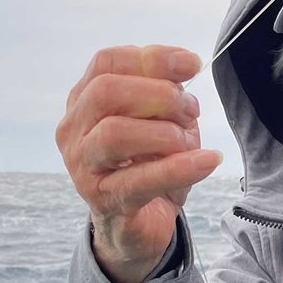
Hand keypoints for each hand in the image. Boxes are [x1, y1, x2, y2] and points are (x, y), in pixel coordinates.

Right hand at [57, 45, 220, 282]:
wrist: (139, 225)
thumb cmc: (149, 165)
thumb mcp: (160, 121)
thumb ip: (167, 93)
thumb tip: (185, 66)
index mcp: (83, 101)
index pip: (107, 62)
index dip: (152, 58)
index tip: (192, 64)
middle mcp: (74, 130)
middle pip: (105, 92)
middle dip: (158, 94)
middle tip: (190, 109)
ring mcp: (83, 167)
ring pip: (115, 133)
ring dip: (166, 132)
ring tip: (191, 141)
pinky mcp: (104, 201)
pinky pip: (141, 179)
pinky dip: (181, 168)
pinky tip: (208, 160)